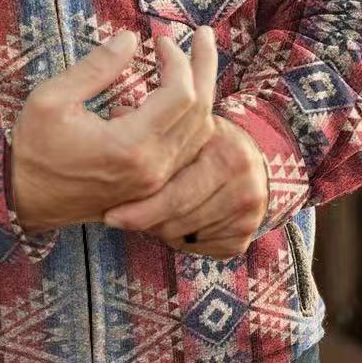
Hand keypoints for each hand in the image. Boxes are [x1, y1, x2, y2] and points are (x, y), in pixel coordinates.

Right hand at [10, 28, 215, 233]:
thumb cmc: (33, 148)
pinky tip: (176, 96)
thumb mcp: (52, 98)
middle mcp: (153, 168)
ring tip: (196, 60)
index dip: (177, 59)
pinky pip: (188, 149)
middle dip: (203, 66)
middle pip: (201, 110)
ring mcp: (155, 182)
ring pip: (201, 132)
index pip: (180, 94)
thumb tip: (130, 38)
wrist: (22, 199)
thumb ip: (96, 67)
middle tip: (202, 34)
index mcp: (131, 146)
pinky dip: (191, 117)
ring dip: (202, 91)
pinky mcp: (151, 187)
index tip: (158, 38)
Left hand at [104, 80, 268, 259]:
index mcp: (221, 148)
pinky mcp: (246, 234)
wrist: (252, 162)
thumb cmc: (204, 143)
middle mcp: (240, 179)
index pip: (172, 189)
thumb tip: (116, 113)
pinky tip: (175, 225)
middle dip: (143, 220)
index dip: (137, 204)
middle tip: (116, 219)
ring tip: (146, 216)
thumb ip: (152, 124)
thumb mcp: (185, 127)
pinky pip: (202, 249)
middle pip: (178, 214)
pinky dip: (183, 241)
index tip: (109, 214)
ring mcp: (247, 209)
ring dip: (160, 230)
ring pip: (185, 233)